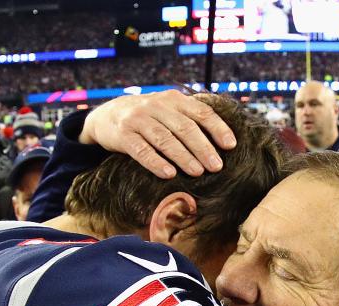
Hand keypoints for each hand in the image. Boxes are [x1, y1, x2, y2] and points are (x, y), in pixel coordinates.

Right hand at [79, 90, 235, 178]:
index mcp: (173, 99)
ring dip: (183, 156)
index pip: (200, 112)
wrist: (107, 115)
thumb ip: (190, 118)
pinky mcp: (123, 135)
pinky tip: (169, 174)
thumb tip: (224, 141)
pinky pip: (142, 150)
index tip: (231, 145)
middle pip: (184, 127)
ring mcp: (138, 120)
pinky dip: (156, 162)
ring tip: (198, 172)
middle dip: (203, 148)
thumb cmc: (148, 118)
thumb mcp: (168, 110)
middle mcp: (156, 106)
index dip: (218, 128)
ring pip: (165, 139)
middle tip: (217, 166)